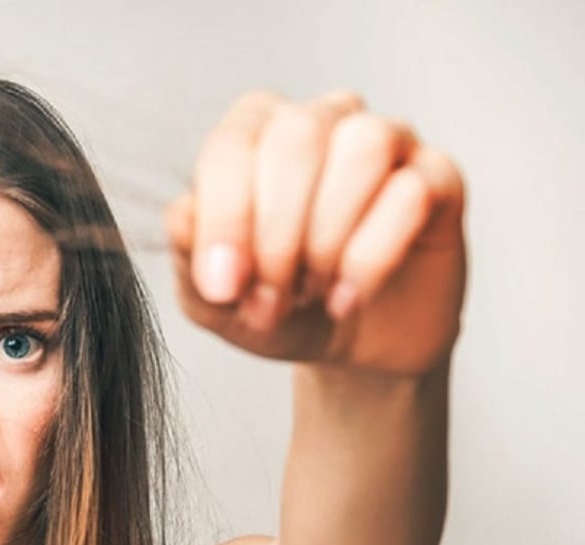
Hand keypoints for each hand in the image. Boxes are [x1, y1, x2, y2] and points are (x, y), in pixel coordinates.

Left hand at [165, 90, 466, 374]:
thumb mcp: (214, 299)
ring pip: (363, 146)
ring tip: (311, 292)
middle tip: (271, 298)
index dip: (225, 217)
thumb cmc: (276, 308)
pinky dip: (371, 256)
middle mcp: (320, 120)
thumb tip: (182, 216)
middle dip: (278, 231)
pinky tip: (347, 298)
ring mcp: (386, 140)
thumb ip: (189, 255)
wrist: (347, 349)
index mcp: (253, 133)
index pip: (233, 143)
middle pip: (297, 135)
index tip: (224, 286)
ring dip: (328, 235)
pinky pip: (412, 190)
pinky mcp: (438, 177)